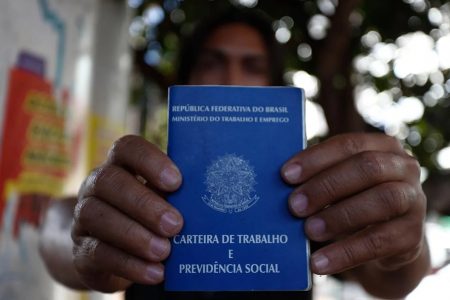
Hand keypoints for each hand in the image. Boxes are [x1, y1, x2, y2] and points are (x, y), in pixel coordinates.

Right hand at [72, 135, 183, 291]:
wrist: (109, 252)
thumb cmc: (146, 218)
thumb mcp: (160, 201)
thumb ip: (174, 196)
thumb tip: (204, 202)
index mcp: (120, 166)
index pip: (127, 148)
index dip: (150, 161)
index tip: (176, 181)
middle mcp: (96, 186)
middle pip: (110, 182)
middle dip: (144, 204)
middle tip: (175, 224)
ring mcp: (83, 217)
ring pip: (97, 216)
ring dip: (134, 235)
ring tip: (164, 251)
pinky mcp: (81, 250)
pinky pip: (98, 253)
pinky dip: (129, 264)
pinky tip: (155, 272)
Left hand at [281, 133, 426, 274]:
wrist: (388, 237)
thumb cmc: (355, 198)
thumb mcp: (341, 183)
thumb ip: (319, 178)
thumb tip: (279, 186)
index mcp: (382, 146)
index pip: (349, 145)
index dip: (316, 158)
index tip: (286, 175)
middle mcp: (404, 167)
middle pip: (367, 168)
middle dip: (326, 186)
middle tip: (294, 205)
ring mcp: (413, 200)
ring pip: (381, 201)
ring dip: (339, 216)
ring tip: (308, 231)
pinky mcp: (412, 235)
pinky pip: (380, 242)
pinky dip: (346, 252)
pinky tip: (320, 262)